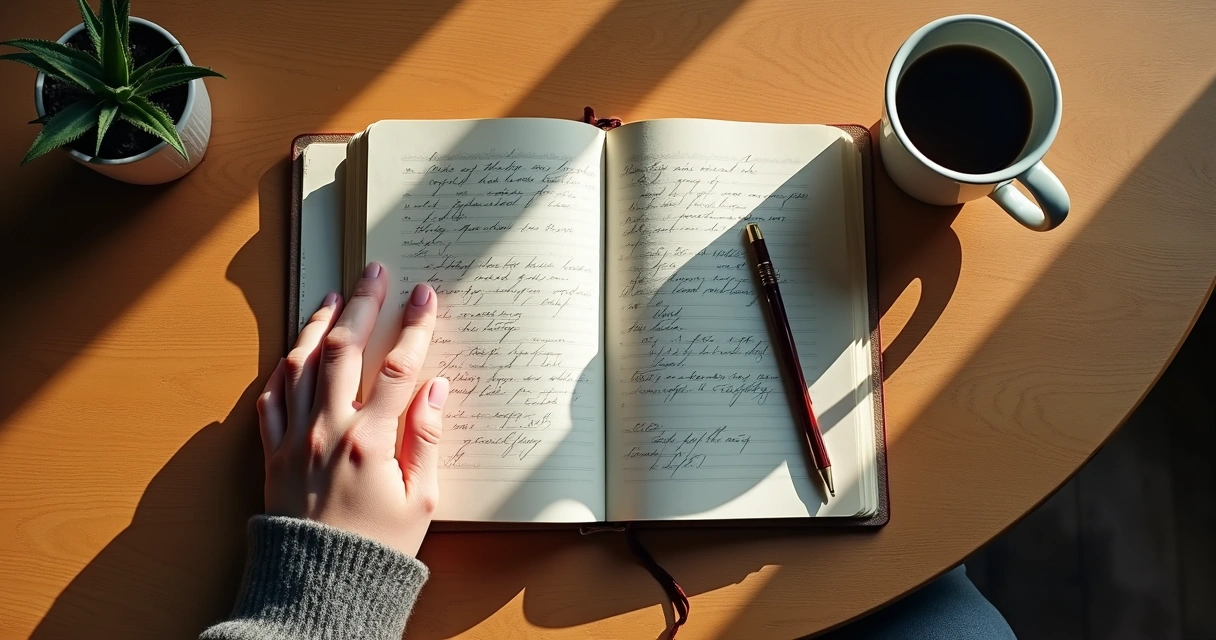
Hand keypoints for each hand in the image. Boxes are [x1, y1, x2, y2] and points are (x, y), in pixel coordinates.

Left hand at [256, 262, 446, 556]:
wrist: (319, 587)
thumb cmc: (376, 550)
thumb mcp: (420, 501)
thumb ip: (427, 439)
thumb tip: (435, 389)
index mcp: (371, 442)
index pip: (398, 367)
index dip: (414, 326)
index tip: (424, 295)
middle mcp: (328, 430)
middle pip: (345, 349)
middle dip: (363, 304)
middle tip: (374, 272)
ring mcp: (295, 438)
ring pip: (302, 363)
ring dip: (319, 324)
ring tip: (333, 296)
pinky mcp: (273, 453)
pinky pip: (271, 398)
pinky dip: (284, 368)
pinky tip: (295, 351)